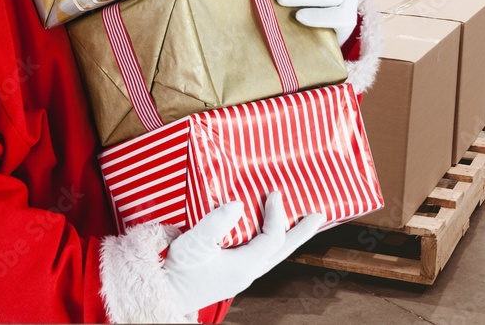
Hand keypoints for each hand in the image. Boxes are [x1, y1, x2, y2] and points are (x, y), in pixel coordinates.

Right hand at [163, 192, 324, 314]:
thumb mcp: (194, 243)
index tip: (274, 193)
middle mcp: (249, 271)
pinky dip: (271, 240)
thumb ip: (216, 222)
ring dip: (289, 237)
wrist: (164, 292)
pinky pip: (262, 254)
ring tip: (302, 222)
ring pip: (274, 254)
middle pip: (283, 250)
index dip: (277, 214)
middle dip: (302, 232)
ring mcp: (243, 273)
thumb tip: (238, 204)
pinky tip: (267, 230)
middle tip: (320, 215)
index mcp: (244, 265)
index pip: (273, 237)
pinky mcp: (234, 271)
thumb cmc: (177, 269)